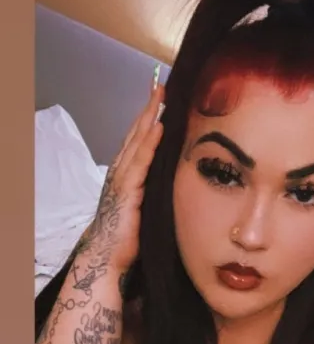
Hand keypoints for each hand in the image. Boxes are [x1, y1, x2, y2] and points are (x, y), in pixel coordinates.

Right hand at [81, 83, 164, 273]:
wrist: (108, 257)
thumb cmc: (127, 237)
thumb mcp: (145, 207)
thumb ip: (155, 191)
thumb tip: (175, 181)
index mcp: (126, 175)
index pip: (138, 140)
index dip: (148, 118)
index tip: (160, 99)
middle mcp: (120, 172)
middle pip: (136, 133)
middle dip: (148, 109)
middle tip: (160, 86)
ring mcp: (121, 179)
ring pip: (136, 141)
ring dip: (148, 117)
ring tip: (160, 96)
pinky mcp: (126, 191)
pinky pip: (140, 161)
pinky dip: (149, 142)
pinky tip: (158, 126)